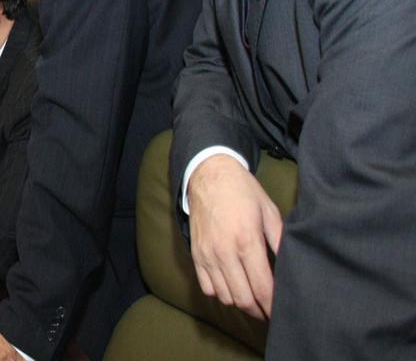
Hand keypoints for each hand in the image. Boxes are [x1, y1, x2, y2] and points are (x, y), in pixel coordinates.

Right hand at [187, 154, 283, 319]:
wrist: (209, 174)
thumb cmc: (243, 191)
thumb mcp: (269, 211)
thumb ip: (280, 241)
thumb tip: (290, 268)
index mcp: (247, 241)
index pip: (262, 288)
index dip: (273, 306)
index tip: (281, 312)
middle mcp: (225, 251)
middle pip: (243, 298)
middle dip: (259, 311)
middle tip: (270, 312)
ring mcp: (207, 254)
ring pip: (224, 297)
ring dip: (240, 304)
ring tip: (253, 301)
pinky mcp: (195, 253)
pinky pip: (206, 287)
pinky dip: (220, 294)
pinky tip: (232, 288)